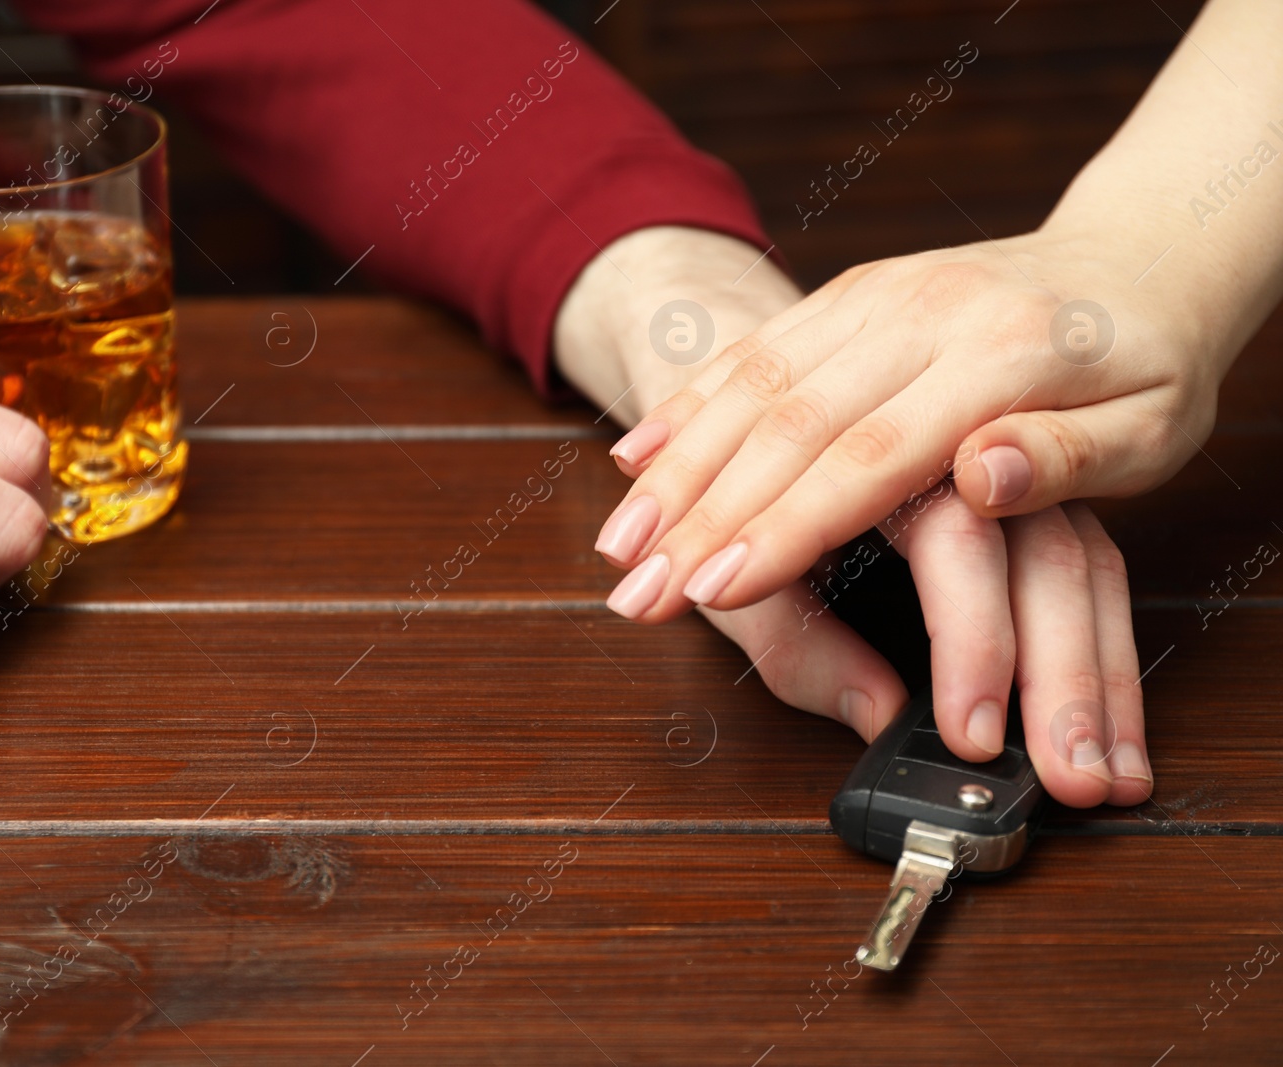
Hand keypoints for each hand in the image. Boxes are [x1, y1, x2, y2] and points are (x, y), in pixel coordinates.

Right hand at [555, 227, 1149, 806]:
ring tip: (619, 545)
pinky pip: (750, 349)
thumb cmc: (1145, 364)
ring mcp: (873, 295)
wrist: (1134, 255)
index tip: (714, 588)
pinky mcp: (843, 295)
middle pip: (789, 423)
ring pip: (751, 382)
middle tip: (637, 592)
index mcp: (1001, 353)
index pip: (872, 456)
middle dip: (701, 515)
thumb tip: (979, 477)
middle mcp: (919, 312)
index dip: (785, 526)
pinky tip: (633, 462)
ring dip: (676, 468)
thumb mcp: (1150, 428)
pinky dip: (686, 407)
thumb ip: (1064, 458)